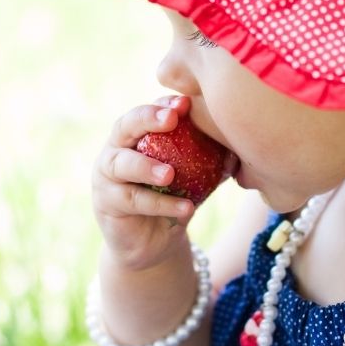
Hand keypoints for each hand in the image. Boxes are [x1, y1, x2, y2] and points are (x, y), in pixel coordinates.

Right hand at [92, 95, 199, 270]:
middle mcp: (116, 149)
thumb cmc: (173, 199)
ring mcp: (106, 176)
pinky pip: (134, 200)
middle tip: (172, 119)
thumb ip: (208, 162)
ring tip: (170, 174)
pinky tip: (185, 208)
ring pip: (122, 164)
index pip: (149, 110)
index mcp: (136, 136)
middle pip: (125, 125)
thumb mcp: (193, 179)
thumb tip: (238, 152)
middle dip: (148, 118)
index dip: (165, 104)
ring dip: (146, 167)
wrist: (153, 242)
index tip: (187, 102)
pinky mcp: (107, 203)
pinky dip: (160, 204)